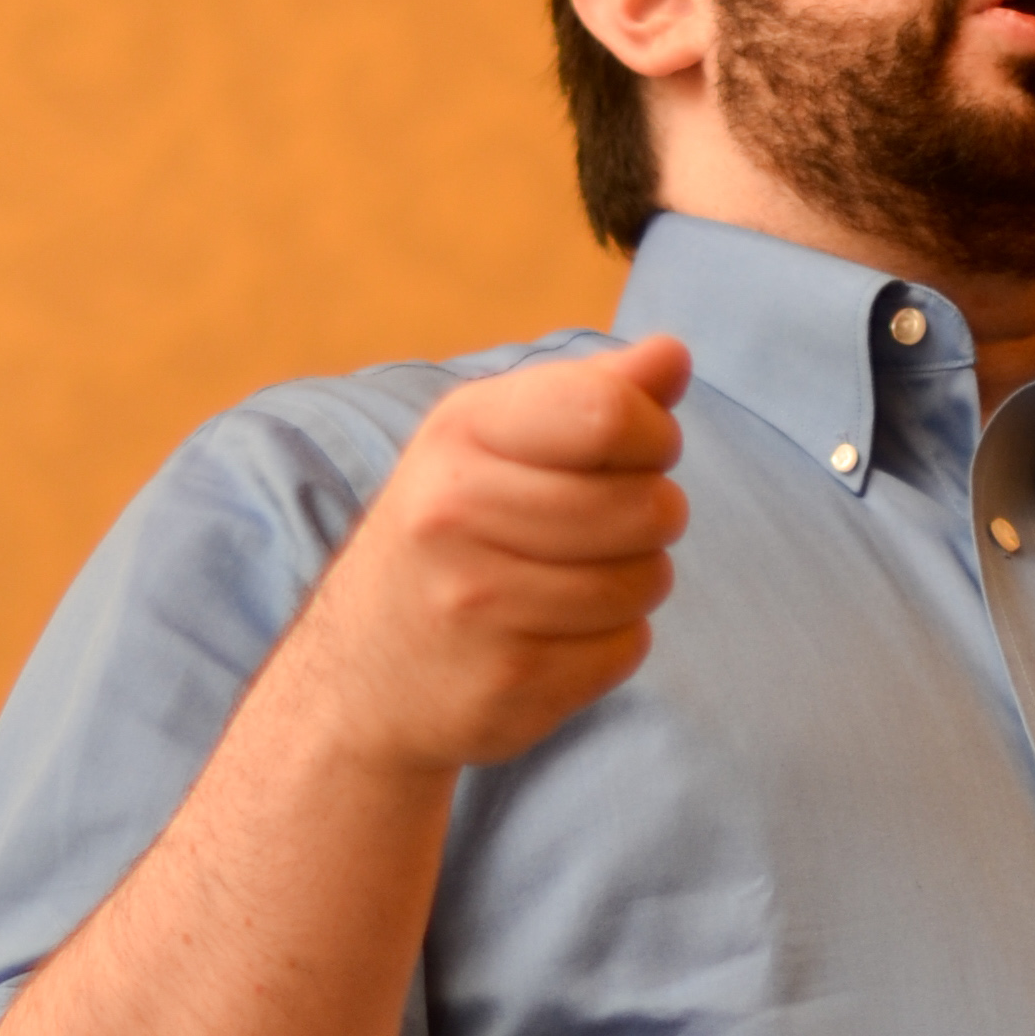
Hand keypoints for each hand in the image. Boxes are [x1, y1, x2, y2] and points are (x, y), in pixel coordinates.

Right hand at [294, 333, 690, 773]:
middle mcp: (457, 513)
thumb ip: (590, 392)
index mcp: (459, 434)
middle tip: (608, 526)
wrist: (360, 674)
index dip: (653, 434)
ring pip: (646, 580)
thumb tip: (674, 354)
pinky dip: (613, 642)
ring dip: (636, 581)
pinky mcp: (511, 681)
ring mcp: (481, 604)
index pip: (607, 413)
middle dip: (655, 514)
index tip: (632, 453)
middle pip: (647, 505)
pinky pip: (627, 647)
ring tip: (580, 578)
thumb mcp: (493, 441)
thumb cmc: (448, 534)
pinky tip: (559, 633)